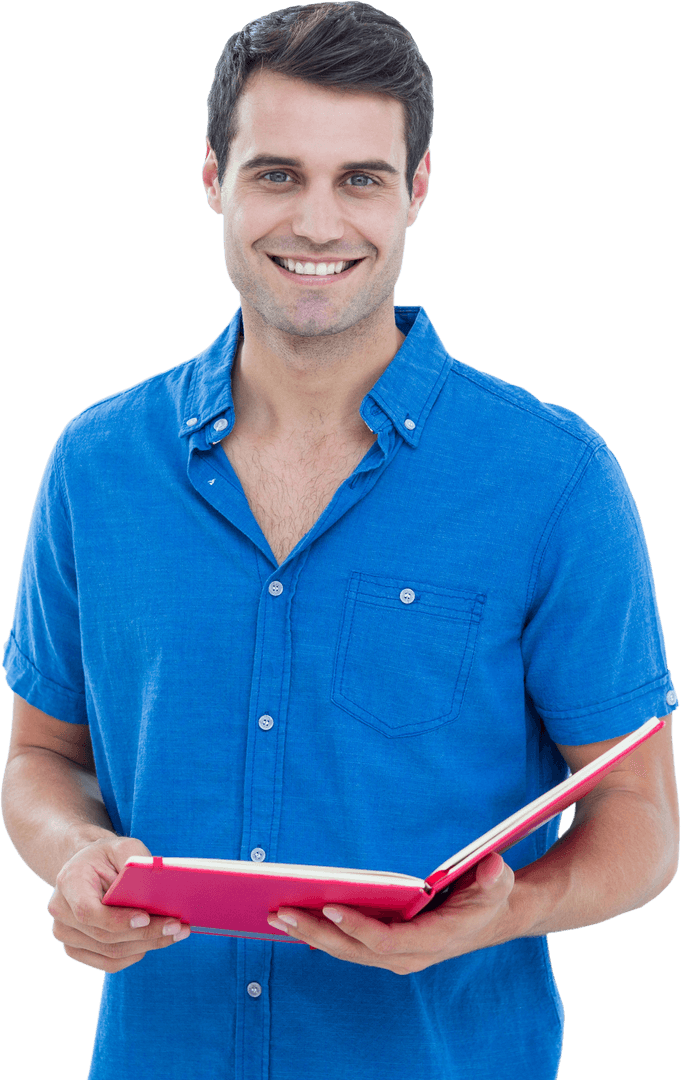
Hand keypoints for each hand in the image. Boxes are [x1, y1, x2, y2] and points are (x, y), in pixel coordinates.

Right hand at [47, 836, 190, 972]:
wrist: (89, 868)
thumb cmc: (109, 856)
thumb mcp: (123, 848)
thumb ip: (136, 863)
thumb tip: (159, 885)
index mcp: (69, 882)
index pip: (88, 911)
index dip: (117, 920)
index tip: (146, 917)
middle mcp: (61, 912)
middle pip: (104, 936)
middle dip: (145, 933)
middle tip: (178, 926)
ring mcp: (66, 935)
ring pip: (110, 952)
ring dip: (147, 945)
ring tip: (176, 933)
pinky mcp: (77, 950)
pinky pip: (109, 962)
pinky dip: (136, 953)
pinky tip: (157, 941)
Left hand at [267, 852, 515, 973]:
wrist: (493, 917)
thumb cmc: (491, 896)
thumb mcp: (499, 883)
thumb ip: (495, 877)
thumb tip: (493, 867)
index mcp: (435, 939)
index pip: (388, 941)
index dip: (358, 927)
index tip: (330, 907)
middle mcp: (411, 955)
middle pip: (356, 950)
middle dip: (316, 932)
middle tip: (281, 912)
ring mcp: (398, 955)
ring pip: (347, 951)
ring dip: (310, 935)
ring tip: (277, 917)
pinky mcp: (388, 949)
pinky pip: (350, 946)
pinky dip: (321, 935)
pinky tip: (296, 923)